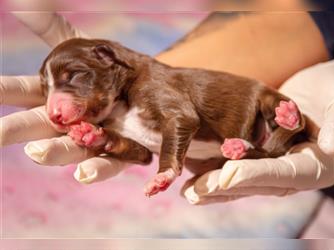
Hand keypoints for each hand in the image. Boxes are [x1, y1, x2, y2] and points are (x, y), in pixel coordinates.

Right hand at [1, 12, 127, 183]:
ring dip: (55, 152)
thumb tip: (22, 4)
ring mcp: (93, 139)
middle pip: (41, 126)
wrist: (143, 89)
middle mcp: (69, 122)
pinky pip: (109, 163)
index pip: (23, 92)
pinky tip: (85, 174)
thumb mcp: (81, 49)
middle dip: (20, 130)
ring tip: (38, 152)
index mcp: (56, 96)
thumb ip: (53, 31)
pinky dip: (97, 169)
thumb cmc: (106, 71)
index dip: (4, 91)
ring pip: (71, 148)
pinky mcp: (120, 153)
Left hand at [182, 59, 333, 204]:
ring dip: (214, 185)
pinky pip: (236, 168)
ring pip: (241, 180)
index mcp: (315, 166)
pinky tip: (193, 178)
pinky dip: (215, 174)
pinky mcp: (260, 157)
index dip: (254, 176)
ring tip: (188, 192)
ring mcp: (274, 166)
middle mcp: (292, 172)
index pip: (281, 174)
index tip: (226, 176)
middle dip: (225, 186)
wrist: (324, 89)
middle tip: (196, 191)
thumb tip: (329, 147)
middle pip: (255, 182)